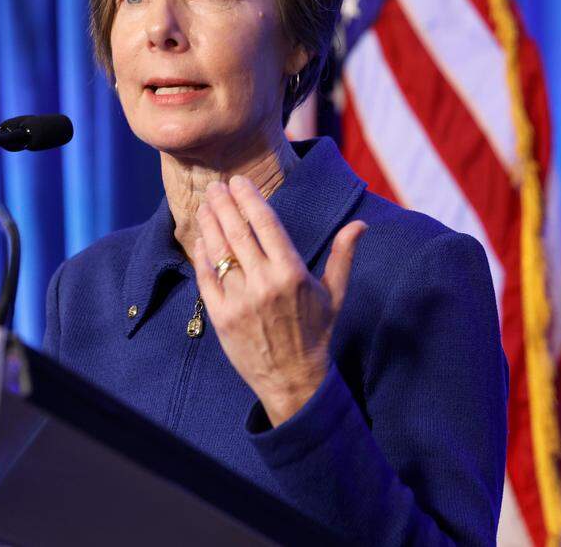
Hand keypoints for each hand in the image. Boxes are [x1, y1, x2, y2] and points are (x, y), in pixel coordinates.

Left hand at [192, 176, 366, 426]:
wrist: (292, 379)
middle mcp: (264, 283)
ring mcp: (239, 300)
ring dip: (209, 223)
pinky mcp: (220, 316)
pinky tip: (201, 238)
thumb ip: (343, 255)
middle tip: (216, 186)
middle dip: (224, 203)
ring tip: (204, 205)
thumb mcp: (334, 294)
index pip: (266, 224)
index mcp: (292, 272)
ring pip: (218, 251)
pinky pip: (205, 278)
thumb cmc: (315, 333)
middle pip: (237, 232)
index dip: (250, 198)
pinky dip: (201, 255)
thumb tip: (359, 225)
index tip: (239, 181)